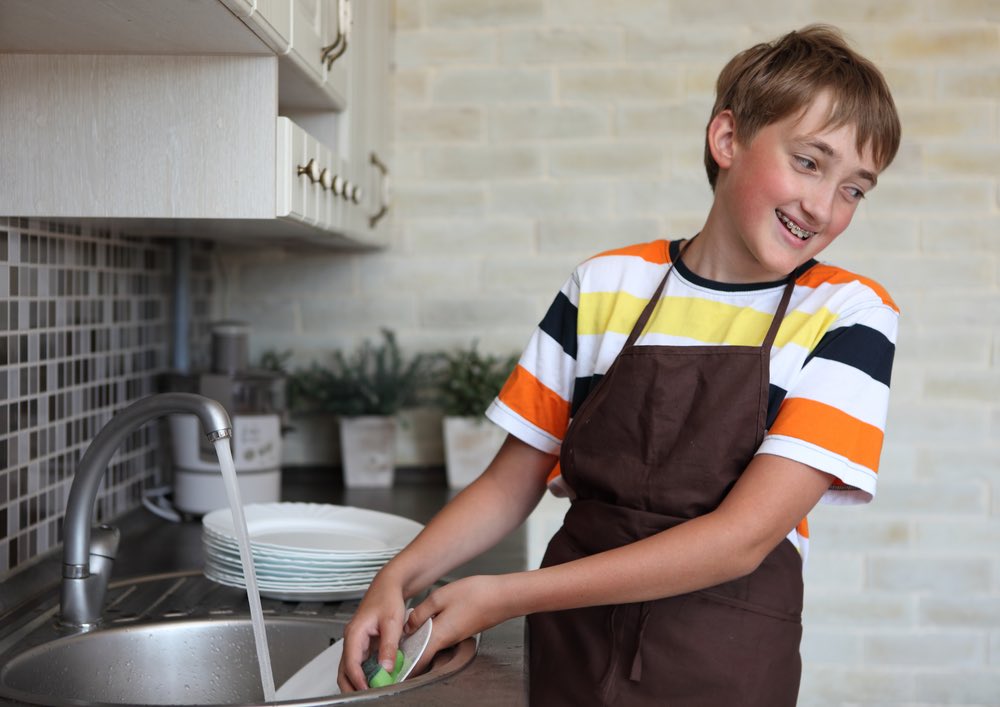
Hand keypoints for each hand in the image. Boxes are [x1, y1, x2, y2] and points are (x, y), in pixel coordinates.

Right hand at [337, 577, 406, 692]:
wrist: (388, 585)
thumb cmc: (387, 597)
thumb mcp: (392, 622)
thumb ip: (389, 646)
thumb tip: (386, 668)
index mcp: (354, 633)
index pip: (350, 663)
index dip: (358, 679)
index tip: (368, 690)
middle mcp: (352, 639)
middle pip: (344, 670)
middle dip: (352, 685)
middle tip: (367, 695)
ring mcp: (356, 642)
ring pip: (351, 668)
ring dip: (359, 681)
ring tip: (372, 691)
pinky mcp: (363, 644)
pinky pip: (361, 663)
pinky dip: (366, 674)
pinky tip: (377, 679)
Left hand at [405, 574, 513, 675]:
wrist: (503, 597)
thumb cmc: (476, 595)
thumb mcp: (440, 597)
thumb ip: (421, 613)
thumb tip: (408, 625)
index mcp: (439, 635)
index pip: (417, 658)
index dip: (403, 662)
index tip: (393, 659)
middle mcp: (448, 640)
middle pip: (423, 651)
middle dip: (410, 648)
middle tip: (398, 638)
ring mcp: (456, 636)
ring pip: (432, 642)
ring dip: (421, 638)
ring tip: (411, 625)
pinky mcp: (462, 630)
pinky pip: (442, 635)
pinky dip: (432, 630)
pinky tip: (431, 617)